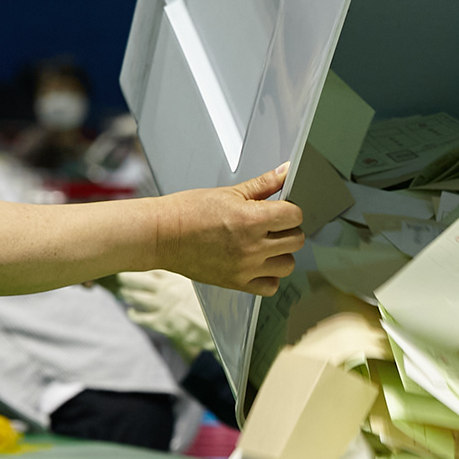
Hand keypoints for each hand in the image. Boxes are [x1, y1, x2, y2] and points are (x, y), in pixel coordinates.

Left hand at [115, 269, 215, 357]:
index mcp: (176, 276)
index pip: (150, 263)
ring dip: (127, 294)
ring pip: (136, 296)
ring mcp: (162, 306)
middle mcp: (165, 289)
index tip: (131, 259)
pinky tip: (131, 312)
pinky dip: (133, 314)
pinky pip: (140, 317)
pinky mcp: (162, 322)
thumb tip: (181, 258)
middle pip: (136, 279)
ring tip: (124, 292)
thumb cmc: (213, 302)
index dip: (138, 261)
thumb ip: (189, 271)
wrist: (221, 326)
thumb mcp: (202, 281)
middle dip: (126, 277)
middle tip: (121, 276)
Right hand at [161, 166, 305, 295]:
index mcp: (251, 220)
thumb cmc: (189, 211)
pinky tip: (258, 263)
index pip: (295, 216)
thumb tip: (286, 171)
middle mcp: (252, 247)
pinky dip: (269, 276)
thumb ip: (263, 184)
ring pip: (288, 265)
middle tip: (273, 225)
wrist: (162, 234)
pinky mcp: (236, 282)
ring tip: (266, 245)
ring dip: (281, 254)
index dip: (290, 210)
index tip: (281, 209)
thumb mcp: (229, 192)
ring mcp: (245, 268)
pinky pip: (270, 287)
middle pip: (296, 241)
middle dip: (288, 230)